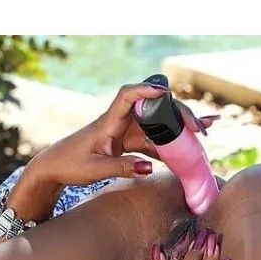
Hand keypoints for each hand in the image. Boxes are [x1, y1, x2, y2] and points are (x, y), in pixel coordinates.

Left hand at [21, 82, 219, 192]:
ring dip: (180, 130)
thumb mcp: (95, 170)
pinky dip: (171, 146)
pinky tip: (191, 148)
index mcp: (108, 122)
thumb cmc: (69, 165)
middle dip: (178, 116)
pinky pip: (153, 144)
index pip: (128, 96)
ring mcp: (126, 133)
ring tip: (207, 131)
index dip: (147, 90)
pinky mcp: (128, 145)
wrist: (53, 169)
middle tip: (200, 128)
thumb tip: (150, 167)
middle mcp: (120, 123)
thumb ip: (121, 167)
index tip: (165, 92)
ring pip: (158, 128)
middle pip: (154, 111)